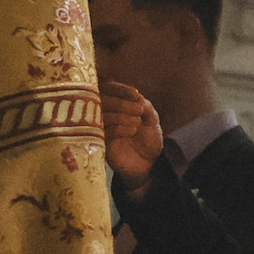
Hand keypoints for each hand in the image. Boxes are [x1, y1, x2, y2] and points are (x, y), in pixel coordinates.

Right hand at [100, 83, 164, 197]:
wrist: (149, 164)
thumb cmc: (148, 139)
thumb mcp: (152, 120)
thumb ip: (145, 106)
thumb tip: (136, 96)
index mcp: (116, 105)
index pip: (110, 90)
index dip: (121, 89)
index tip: (135, 93)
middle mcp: (106, 115)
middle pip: (103, 100)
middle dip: (122, 102)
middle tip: (139, 109)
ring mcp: (102, 129)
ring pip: (103, 115)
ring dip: (122, 115)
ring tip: (137, 122)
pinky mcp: (102, 144)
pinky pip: (105, 132)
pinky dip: (119, 128)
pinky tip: (132, 130)